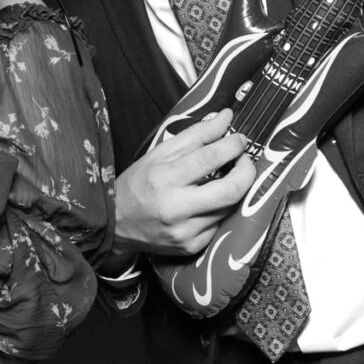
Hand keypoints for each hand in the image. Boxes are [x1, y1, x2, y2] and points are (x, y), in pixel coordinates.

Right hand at [112, 109, 254, 257]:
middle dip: (247, 171)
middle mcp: (176, 208)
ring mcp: (185, 231)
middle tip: (244, 160)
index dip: (232, 146)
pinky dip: (219, 209)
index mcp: (163, 178)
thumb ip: (196, 135)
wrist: (116, 224)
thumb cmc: (137, 183)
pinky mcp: (191, 247)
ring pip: (228, 208)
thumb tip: (226, 117)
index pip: (209, 159)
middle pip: (231, 190)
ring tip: (225, 177)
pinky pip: (218, 224)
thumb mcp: (159, 153)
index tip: (238, 139)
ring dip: (234, 189)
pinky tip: (208, 201)